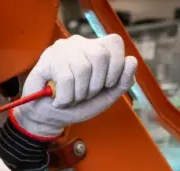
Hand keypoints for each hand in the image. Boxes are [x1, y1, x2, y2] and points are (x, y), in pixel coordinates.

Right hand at [13, 34, 137, 139]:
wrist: (48, 118)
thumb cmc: (76, 106)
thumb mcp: (105, 96)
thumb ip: (122, 82)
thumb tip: (132, 61)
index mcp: (95, 49)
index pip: (114, 43)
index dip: (116, 68)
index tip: (106, 85)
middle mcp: (80, 43)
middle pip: (100, 56)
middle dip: (96, 85)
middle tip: (85, 95)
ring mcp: (62, 48)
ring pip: (83, 68)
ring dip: (79, 94)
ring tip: (71, 98)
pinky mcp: (48, 59)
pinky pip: (66, 78)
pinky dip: (65, 98)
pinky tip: (60, 100)